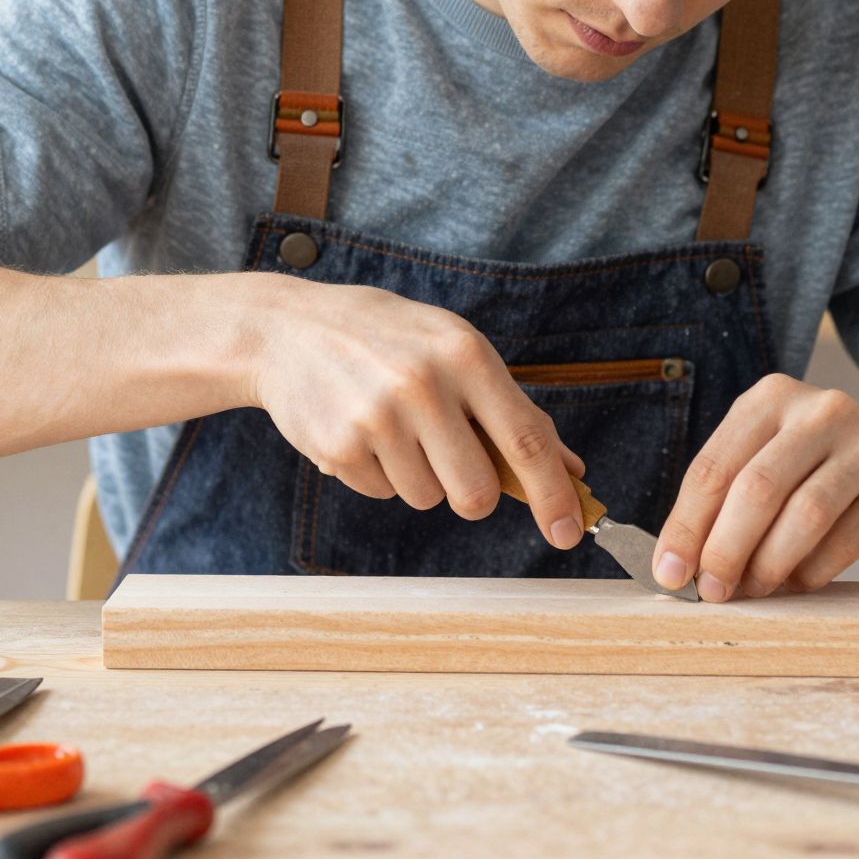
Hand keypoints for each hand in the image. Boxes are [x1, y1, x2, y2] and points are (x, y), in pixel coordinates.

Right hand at [243, 274, 587, 547]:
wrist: (287, 328)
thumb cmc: (388, 339)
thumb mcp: (454, 348)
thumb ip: (513, 408)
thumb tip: (569, 469)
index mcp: (464, 354)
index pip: (524, 439)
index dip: (553, 493)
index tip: (571, 530)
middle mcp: (422, 385)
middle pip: (476, 492)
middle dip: (474, 495)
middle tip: (454, 465)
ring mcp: (377, 418)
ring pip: (427, 498)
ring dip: (419, 477)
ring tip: (393, 426)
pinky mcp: (338, 447)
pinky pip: (382, 494)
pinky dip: (379, 473)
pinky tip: (361, 429)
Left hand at [651, 375, 858, 600]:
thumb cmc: (816, 468)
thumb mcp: (767, 459)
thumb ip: (723, 501)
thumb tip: (677, 567)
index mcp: (771, 397)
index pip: (713, 467)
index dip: (686, 526)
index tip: (669, 573)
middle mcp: (821, 410)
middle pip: (758, 488)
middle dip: (725, 549)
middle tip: (711, 592)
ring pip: (805, 514)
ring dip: (768, 565)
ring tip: (752, 591)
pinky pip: (846, 540)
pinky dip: (811, 571)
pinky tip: (796, 582)